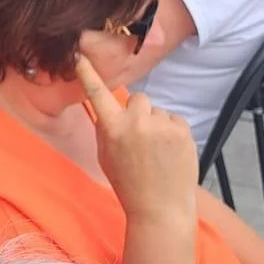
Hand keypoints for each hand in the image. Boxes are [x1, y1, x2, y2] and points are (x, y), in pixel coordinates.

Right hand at [75, 54, 198, 234]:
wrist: (160, 209)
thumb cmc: (129, 184)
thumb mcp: (106, 157)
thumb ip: (106, 130)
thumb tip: (109, 110)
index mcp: (111, 129)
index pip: (97, 94)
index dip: (88, 74)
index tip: (80, 55)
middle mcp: (135, 122)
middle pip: (138, 98)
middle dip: (141, 113)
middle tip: (142, 138)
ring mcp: (161, 125)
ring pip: (159, 111)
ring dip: (159, 124)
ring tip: (159, 151)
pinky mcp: (182, 130)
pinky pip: (176, 119)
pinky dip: (174, 132)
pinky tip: (171, 152)